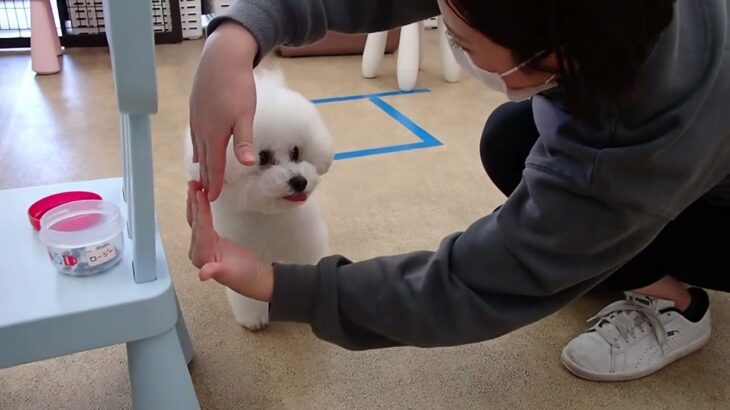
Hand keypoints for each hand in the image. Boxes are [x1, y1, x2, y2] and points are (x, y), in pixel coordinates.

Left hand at [187, 180, 273, 301]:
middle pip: (194, 222)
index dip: (200, 211)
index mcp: (201, 256)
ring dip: (195, 202)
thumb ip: (215, 271)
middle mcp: (197, 250)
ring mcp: (202, 244)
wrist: (254, 278)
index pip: (200, 229)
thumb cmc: (244, 276)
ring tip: (194, 184)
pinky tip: (201, 197)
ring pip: (196, 220)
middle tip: (193, 182)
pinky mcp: (209, 240)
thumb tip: (203, 275)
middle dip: (194, 202)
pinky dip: (201, 208)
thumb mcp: (231, 272)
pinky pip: (203, 221)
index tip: (200, 194)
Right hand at [189, 22, 258, 200]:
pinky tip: (199, 151)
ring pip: (198, 148)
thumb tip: (247, 165)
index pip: (213, 166)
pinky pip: (195, 136)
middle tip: (207, 195)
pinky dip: (198, 149)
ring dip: (201, 165)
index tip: (213, 198)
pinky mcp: (196, 109)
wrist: (221, 58)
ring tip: (203, 178)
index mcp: (213, 135)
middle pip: (204, 160)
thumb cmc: (236, 86)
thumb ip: (244, 142)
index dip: (214, 183)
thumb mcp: (245, 115)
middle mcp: (201, 130)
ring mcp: (196, 119)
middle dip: (206, 178)